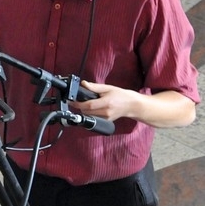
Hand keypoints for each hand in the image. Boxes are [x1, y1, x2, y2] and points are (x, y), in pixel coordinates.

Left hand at [72, 80, 196, 127]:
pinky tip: (93, 108)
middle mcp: (106, 112)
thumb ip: (95, 87)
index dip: (77, 104)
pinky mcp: (106, 121)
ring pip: (89, 116)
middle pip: (86, 112)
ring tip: (86, 103)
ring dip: (84, 110)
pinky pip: (94, 118)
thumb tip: (83, 84)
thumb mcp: (108, 88)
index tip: (70, 101)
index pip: (87, 105)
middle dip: (80, 106)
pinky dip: (90, 113)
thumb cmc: (122, 95)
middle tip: (77, 100)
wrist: (133, 105)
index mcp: (106, 103)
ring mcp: (106, 118)